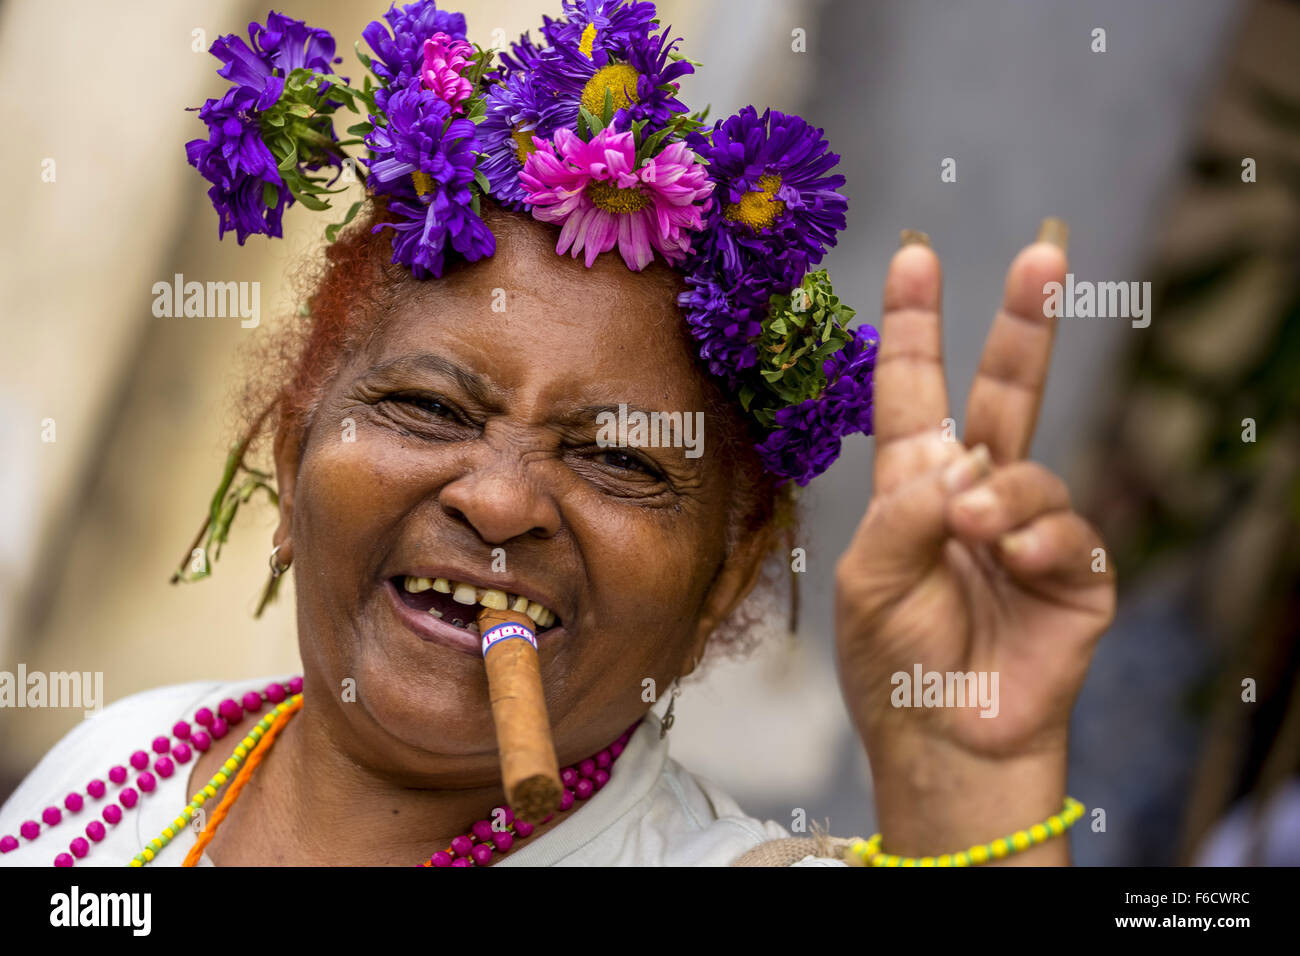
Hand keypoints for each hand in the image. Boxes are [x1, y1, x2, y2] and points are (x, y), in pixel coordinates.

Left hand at [835, 222, 1115, 861]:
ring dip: (1004, 496)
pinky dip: (1039, 542)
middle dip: (1022, 324)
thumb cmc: (891, 662)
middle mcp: (974, 495)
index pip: (914, 390)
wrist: (943, 741)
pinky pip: (1069, 532)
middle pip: (1005, 392)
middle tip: (1042, 252)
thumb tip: (964, 462)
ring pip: (1033, 472)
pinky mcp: (1075, 576)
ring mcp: (1029, 532)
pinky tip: (1015, 563)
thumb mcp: (870, 577)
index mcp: (914, 486)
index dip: (915, 325)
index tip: (916, 256)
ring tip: (975, 531)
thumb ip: (905, 510)